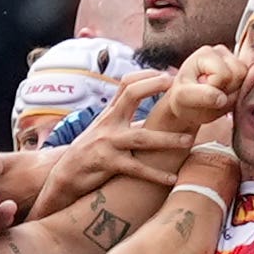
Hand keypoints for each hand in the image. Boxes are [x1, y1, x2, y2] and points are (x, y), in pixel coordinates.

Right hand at [34, 71, 193, 215]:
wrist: (65, 175)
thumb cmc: (90, 152)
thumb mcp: (104, 129)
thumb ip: (126, 120)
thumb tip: (156, 116)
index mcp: (110, 113)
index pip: (126, 84)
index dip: (147, 75)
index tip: (168, 75)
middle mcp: (108, 123)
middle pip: (131, 95)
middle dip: (154, 87)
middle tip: (179, 90)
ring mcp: (107, 143)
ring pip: (142, 138)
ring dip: (167, 139)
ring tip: (188, 141)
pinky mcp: (107, 164)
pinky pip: (136, 169)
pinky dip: (155, 174)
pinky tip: (171, 178)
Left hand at [155, 44, 245, 131]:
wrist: (187, 104)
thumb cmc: (183, 98)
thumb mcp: (182, 97)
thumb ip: (201, 96)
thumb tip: (222, 99)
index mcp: (205, 53)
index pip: (223, 74)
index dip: (214, 88)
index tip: (200, 90)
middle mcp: (221, 52)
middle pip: (239, 74)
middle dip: (226, 90)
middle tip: (210, 94)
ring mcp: (233, 60)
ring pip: (247, 79)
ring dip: (233, 94)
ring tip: (216, 94)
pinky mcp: (241, 72)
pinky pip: (250, 86)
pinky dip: (237, 95)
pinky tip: (224, 94)